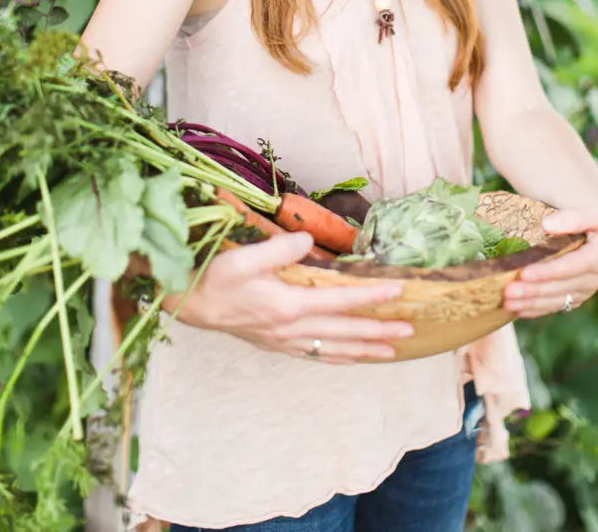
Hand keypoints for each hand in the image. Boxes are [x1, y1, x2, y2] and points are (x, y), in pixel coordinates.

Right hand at [162, 231, 413, 362]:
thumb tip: (309, 240)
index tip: (398, 290)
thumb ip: (278, 248)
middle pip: (343, 331)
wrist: (187, 303)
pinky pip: (315, 354)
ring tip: (391, 350)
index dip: (370, 296)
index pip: (339, 301)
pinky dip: (338, 356)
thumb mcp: (244, 257)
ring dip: (364, 349)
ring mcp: (283, 340)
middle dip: (378, 330)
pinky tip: (350, 357)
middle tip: (410, 330)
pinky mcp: (275, 344)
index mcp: (287, 305)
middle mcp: (290, 328)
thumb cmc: (214, 277)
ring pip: (333, 348)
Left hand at [503, 202, 597, 318]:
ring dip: (533, 303)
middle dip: (535, 291)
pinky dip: (539, 309)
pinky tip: (519, 310)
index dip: (549, 272)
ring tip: (508, 302)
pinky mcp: (580, 294)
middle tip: (508, 292)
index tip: (524, 273)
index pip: (574, 266)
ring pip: (560, 299)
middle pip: (564, 287)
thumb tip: (547, 225)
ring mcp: (589, 287)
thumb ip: (575, 217)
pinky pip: (560, 304)